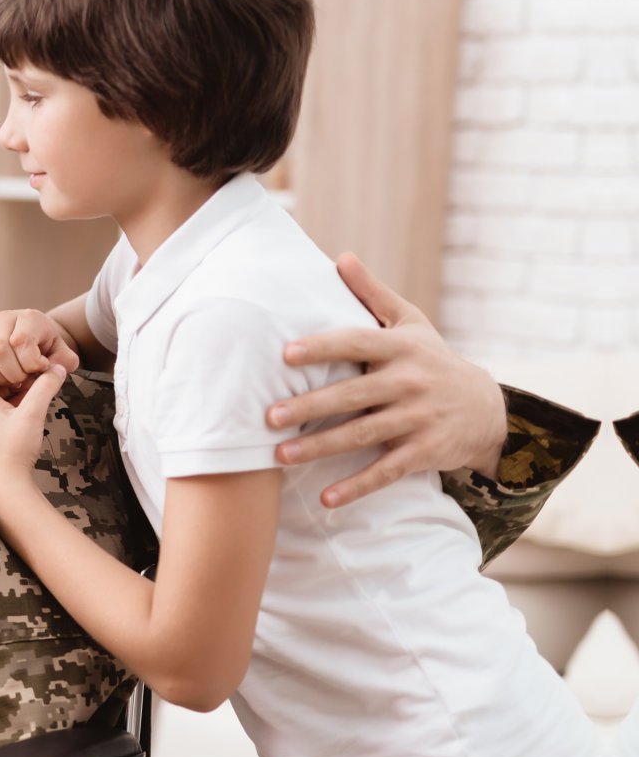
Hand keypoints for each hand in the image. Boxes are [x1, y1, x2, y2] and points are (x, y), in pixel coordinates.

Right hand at [0, 309, 80, 393]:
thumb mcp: (63, 355)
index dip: (31, 363)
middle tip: (23, 380)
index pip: (21, 341)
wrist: (34, 340)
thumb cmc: (46, 349)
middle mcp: (3, 318)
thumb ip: (64, 363)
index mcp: (28, 317)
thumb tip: (50, 369)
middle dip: (13, 374)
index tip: (40, 370)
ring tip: (10, 380)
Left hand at [0, 365, 67, 496]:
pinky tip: (23, 416)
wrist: (4, 487)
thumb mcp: (33, 413)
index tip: (30, 368)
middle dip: (15, 381)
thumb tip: (57, 369)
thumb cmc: (13, 451)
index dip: (11, 363)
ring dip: (12, 397)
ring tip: (32, 399)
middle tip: (36, 382)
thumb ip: (45, 386)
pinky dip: (7, 411)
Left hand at [268, 253, 506, 507]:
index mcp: (400, 348)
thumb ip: (372, 294)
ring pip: (363, 434)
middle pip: (353, 394)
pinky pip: (386, 471)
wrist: (487, 408)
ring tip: (281, 457)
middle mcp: (409, 382)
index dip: (323, 347)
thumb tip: (339, 256)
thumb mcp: (410, 323)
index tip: (286, 353)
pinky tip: (326, 499)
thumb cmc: (431, 360)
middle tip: (269, 416)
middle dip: (310, 407)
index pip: (356, 342)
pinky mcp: (424, 452)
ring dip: (322, 448)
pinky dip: (357, 486)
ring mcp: (418, 419)